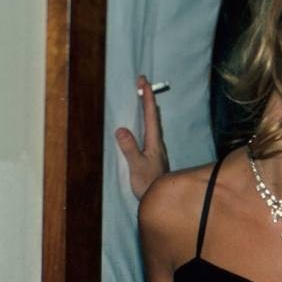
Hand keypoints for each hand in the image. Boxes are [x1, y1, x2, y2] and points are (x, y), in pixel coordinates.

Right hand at [115, 74, 168, 199]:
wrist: (159, 199)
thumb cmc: (148, 184)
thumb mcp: (136, 166)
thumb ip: (129, 148)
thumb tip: (121, 130)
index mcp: (154, 142)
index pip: (151, 115)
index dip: (147, 97)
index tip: (144, 82)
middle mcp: (157, 142)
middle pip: (154, 115)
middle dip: (148, 98)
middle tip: (143, 83)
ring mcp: (157, 148)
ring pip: (153, 122)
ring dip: (148, 108)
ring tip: (144, 96)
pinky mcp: (154, 154)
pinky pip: (150, 130)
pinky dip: (147, 120)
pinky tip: (144, 122)